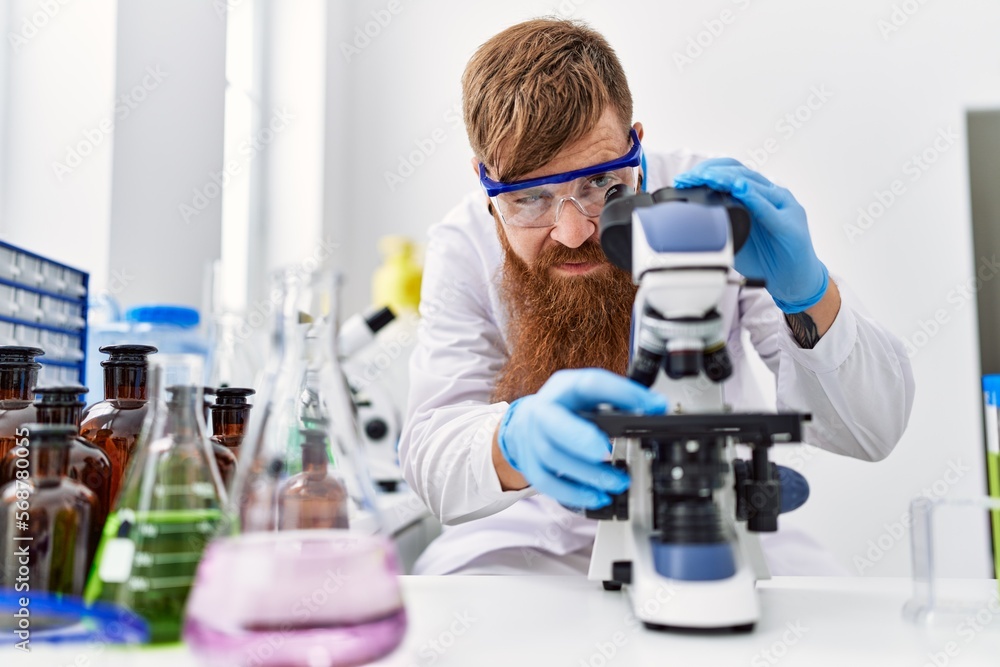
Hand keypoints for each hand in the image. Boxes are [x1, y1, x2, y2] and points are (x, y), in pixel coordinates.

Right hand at [496, 369, 666, 508]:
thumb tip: (657, 407)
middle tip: (607, 451)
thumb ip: (621, 398)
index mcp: (564, 388)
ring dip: (589, 474)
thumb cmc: (565, 407)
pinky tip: (597, 497)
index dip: (621, 394)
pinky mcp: (531, 465)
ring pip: (555, 459)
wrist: (526, 422)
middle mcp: (543, 411)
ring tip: (618, 482)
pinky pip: (547, 483)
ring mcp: (532, 440)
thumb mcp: (590, 393)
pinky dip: (573, 493)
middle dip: (582, 439)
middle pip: (556, 425)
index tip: (651, 407)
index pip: (590, 385)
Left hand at [674, 158, 828, 312]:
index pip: (730, 173)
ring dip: (729, 179)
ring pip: (754, 184)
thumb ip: (720, 224)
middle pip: (740, 172)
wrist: (793, 279)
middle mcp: (770, 196)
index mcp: (755, 197)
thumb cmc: (766, 257)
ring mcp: (783, 207)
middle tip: (691, 177)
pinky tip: (741, 191)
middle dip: (712, 173)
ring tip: (710, 178)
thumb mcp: (734, 238)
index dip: (707, 172)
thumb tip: (691, 220)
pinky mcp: (791, 224)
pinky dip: (754, 198)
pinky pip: (770, 208)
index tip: (684, 179)